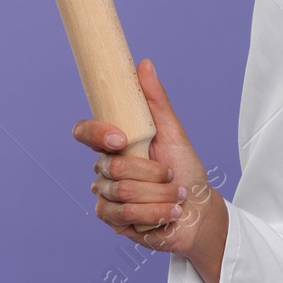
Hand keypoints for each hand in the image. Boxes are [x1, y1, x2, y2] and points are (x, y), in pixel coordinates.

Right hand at [71, 58, 219, 257]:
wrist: (197, 209)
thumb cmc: (186, 169)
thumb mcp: (174, 132)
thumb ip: (156, 100)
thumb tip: (143, 63)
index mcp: (115, 143)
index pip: (85, 133)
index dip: (96, 134)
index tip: (121, 139)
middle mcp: (106, 168)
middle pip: (111, 167)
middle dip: (152, 173)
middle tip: (171, 174)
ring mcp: (106, 195)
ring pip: (122, 192)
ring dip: (158, 194)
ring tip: (175, 195)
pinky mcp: (112, 219)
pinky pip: (124, 214)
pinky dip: (155, 212)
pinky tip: (169, 212)